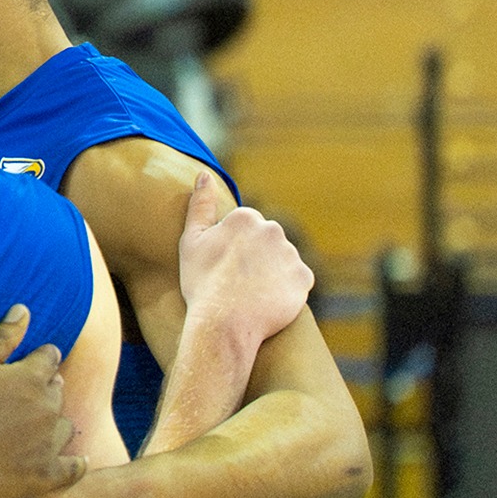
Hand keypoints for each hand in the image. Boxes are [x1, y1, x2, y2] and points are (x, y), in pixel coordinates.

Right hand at [0, 305, 84, 497]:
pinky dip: (75, 463)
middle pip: (58, 391)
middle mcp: (49, 408)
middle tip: (22, 399)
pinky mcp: (47, 474)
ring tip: (35, 429)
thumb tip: (24, 309)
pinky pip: (74, 468)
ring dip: (54, 424)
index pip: (50, 358)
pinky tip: (73, 460)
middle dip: (45, 390)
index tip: (28, 366)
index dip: (39, 360)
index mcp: (33, 378)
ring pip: (65, 427)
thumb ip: (2, 336)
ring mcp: (50, 444)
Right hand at [179, 172, 311, 350]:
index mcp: (245, 217)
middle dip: (256, 257)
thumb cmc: (201, 283)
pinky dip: (285, 290)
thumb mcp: (191, 241)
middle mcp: (272, 229)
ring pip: (282, 260)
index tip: (223, 266)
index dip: (233, 248)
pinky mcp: (304, 278)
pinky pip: (297, 281)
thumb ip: (200, 205)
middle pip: (267, 241)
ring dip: (271, 273)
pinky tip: (266, 301)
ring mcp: (291, 254)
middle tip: (237, 281)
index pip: (246, 227)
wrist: (223, 323)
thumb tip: (204, 174)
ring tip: (251, 294)